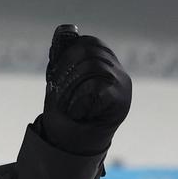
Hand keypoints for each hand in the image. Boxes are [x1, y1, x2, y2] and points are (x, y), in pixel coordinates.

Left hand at [39, 24, 131, 154]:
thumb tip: (65, 30)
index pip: (90, 43)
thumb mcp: (61, 82)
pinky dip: (81, 99)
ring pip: (93, 68)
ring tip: (66, 103)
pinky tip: (77, 112)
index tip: (55, 73)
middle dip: (67, 70)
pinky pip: (99, 88)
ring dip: (71, 86)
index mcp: (105, 65)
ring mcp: (122, 86)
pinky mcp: (121, 101)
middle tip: (56, 90)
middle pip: (90, 53)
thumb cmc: (65, 114)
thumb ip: (64, 59)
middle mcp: (117, 72)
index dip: (68, 53)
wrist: (72, 147)